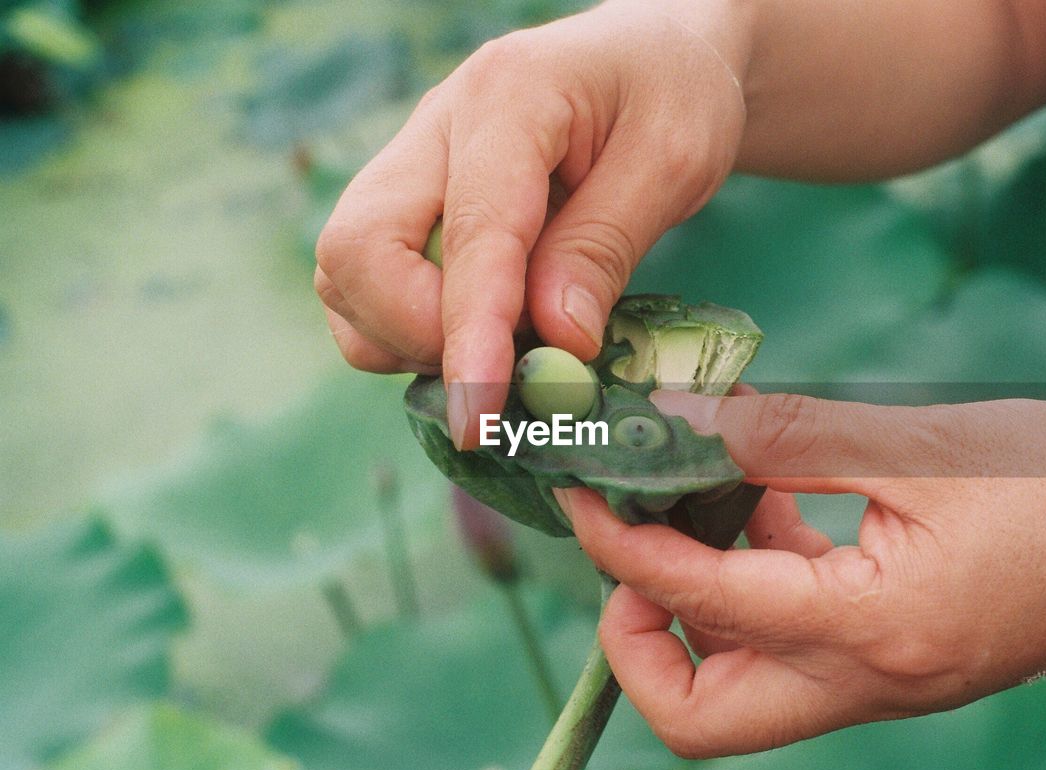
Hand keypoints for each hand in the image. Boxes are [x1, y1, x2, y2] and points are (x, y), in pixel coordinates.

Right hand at [313, 0, 748, 447]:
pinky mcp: (407, 202)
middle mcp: (434, 128)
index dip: (471, 334)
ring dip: (404, 338)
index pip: (470, 234)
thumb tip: (557, 343)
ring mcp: (410, 164)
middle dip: (418, 335)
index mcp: (508, 99)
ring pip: (344, 275)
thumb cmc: (672, 93)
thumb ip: (607, 248)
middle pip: (355, 251)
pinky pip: (364, 284)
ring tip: (502, 349)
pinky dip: (404, 330)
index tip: (480, 413)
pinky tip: (481, 334)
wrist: (652, 52)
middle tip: (508, 367)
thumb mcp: (673, 161)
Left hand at [553, 391, 1045, 758]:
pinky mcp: (894, 658)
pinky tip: (776, 503)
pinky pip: (792, 643)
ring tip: (707, 498)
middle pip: (700, 717)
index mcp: (867, 632)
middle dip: (636, 639)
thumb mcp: (925, 448)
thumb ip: (794, 436)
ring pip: (741, 686)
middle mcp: (863, 681)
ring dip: (698, 601)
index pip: (698, 607)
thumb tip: (686, 419)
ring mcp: (879, 681)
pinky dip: (759, 581)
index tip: (579, 492)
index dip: (620, 549)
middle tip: (633, 544)